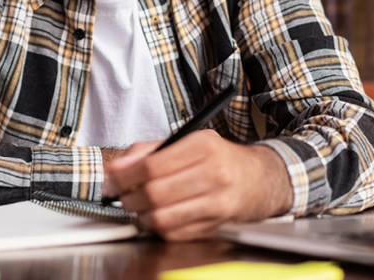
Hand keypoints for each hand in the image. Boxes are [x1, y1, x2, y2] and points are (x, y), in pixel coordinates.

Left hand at [103, 130, 292, 240]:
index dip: (125, 175)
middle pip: (155, 192)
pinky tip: (158, 215)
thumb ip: (150, 149)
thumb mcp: (190, 140)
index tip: (113, 179)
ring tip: (138, 205)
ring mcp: (217, 203)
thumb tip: (118, 168)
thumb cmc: (221, 158)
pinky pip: (175, 233)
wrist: (260, 179)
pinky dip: (158, 226)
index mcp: (204, 146)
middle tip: (122, 194)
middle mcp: (214, 174)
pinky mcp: (217, 226)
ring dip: (141, 214)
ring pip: (162, 217)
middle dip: (129, 196)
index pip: (153, 165)